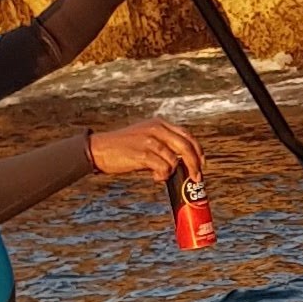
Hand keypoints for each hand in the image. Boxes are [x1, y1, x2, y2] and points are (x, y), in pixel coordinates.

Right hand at [86, 114, 204, 182]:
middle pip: (186, 147)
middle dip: (194, 165)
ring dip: (172, 172)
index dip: (198, 151)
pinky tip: (155, 177)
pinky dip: (163, 176)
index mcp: (159, 123)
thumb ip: (163, 144)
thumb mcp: (145, 137)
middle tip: (195, 178)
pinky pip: (163, 168)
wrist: (100, 149)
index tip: (202, 164)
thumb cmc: (124, 147)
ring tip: (161, 176)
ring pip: (174, 160)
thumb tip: (182, 163)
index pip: (187, 135)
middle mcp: (156, 129)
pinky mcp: (142, 153)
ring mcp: (149, 140)